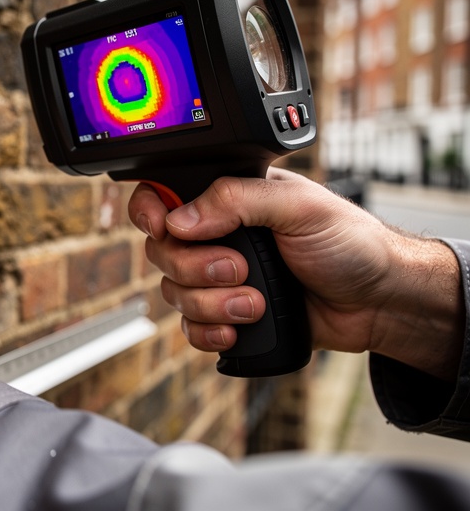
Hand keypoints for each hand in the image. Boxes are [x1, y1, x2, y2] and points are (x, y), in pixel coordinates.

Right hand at [128, 169, 462, 380]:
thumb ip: (237, 200)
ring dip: (211, 304)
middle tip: (240, 269)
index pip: (163, 197)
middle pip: (162, 253)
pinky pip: (190, 329)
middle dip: (196, 269)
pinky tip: (237, 328)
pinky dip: (207, 333)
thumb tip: (180, 219)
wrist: (378, 303)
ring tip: (255, 303)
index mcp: (226, 199)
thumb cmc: (350, 243)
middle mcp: (215, 237)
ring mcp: (218, 279)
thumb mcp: (298, 206)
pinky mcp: (227, 315)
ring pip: (174, 294)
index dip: (152, 214)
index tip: (165, 228)